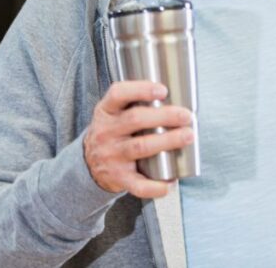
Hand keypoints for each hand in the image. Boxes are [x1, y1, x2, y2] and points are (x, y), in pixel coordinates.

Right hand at [83, 80, 193, 198]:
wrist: (88, 163)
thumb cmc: (111, 132)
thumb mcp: (112, 112)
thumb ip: (133, 103)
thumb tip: (174, 98)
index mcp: (106, 111)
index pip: (118, 94)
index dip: (141, 90)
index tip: (163, 90)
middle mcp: (106, 132)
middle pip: (135, 120)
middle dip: (165, 116)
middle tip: (186, 115)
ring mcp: (111, 156)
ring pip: (141, 147)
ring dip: (167, 141)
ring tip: (187, 136)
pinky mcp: (118, 178)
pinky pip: (137, 184)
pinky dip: (156, 186)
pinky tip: (171, 183)